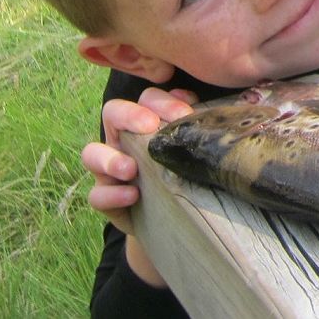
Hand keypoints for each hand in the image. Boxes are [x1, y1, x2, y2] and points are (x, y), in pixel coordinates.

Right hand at [81, 87, 197, 236]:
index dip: (162, 101)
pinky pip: (96, 194)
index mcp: (148, 121)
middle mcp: (124, 139)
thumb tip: (226, 110)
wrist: (179, 220)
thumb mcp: (195, 151)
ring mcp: (111, 169)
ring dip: (110, 158)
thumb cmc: (188, 174)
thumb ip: (202, 129)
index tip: (184, 114)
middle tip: (149, 127)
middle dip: (130, 115)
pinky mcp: (107, 199)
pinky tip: (132, 195)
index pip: (147, 98)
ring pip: (92, 153)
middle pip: (113, 112)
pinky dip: (111, 194)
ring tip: (130, 168)